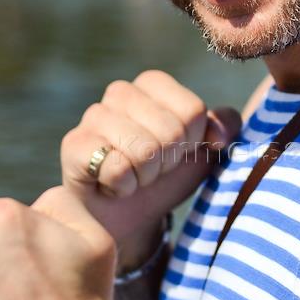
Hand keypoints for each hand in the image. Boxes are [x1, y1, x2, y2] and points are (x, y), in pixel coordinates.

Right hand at [60, 70, 241, 261]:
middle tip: (152, 168)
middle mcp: (120, 91)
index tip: (176, 152)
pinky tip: (112, 185)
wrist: (127, 216)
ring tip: (133, 176)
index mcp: (153, 84)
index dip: (192, 142)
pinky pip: (117, 168)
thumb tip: (217, 136)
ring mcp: (93, 116)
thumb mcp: (204, 150)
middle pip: (171, 131)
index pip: (193, 111)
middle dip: (168, 161)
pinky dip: (123, 187)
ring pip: (146, 150)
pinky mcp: (74, 145)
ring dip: (146, 176)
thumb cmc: (165, 176)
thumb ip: (225, 127)